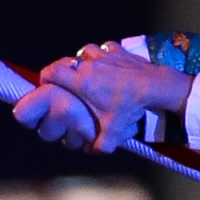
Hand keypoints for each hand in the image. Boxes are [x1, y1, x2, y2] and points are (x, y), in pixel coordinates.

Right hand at [18, 42, 195, 154]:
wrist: (154, 86)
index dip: (45, 76)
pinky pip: (106, 48)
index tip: (45, 83)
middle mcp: (89, 65)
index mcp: (81, 82)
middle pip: (67, 60)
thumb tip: (95, 151)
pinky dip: (104, 54)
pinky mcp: (120, 51)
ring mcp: (105, 55)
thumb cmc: (129, 107)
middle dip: (63, 68)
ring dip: (83, 59)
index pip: (53, 72)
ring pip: (85, 51)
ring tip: (86, 69)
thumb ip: (102, 144)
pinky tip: (108, 62)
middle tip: (64, 78)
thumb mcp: (114, 131)